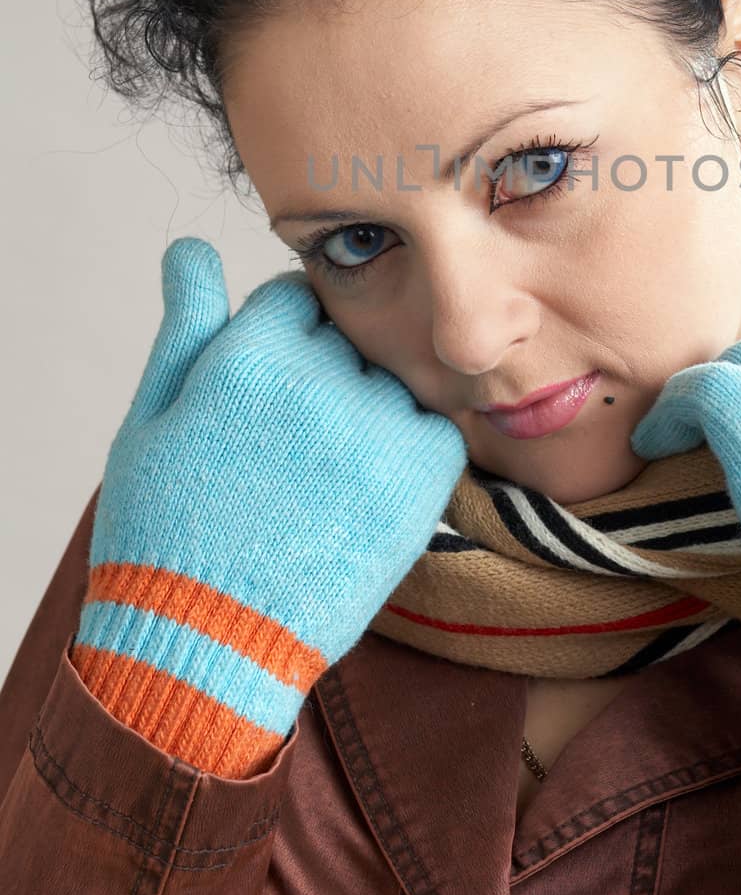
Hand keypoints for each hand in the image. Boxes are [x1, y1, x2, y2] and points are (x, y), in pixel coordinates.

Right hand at [74, 237, 467, 774]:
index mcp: (249, 353)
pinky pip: (434, 424)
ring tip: (322, 476)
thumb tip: (192, 247)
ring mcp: (377, 426)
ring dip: (368, 409)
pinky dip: (410, 448)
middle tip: (290, 445)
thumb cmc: (167, 531)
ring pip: (389, 378)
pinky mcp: (422, 474)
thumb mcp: (152, 419)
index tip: (267, 396)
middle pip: (344, 336)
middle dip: (322, 374)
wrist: (207, 646)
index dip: (279, 345)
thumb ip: (186, 325)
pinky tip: (364, 490)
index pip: (293, 297)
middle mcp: (320, 378)